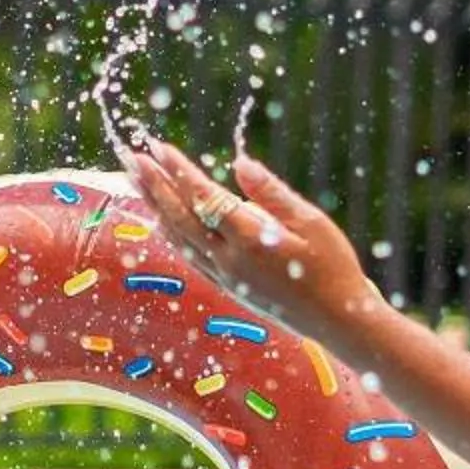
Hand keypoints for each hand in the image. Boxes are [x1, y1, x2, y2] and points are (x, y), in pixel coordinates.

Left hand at [120, 139, 380, 348]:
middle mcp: (229, 261)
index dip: (180, 172)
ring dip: (156, 207)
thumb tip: (240, 162)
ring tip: (137, 182)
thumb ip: (272, 193)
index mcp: (250, 241)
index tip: (159, 148)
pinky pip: (190, 257)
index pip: (205, 199)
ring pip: (180, 238)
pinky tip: (161, 220)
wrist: (338, 320)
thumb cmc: (332, 266)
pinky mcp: (229, 287)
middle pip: (181, 218)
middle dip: (155, 186)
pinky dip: (171, 234)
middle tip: (131, 158)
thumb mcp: (311, 222)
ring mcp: (226, 277)